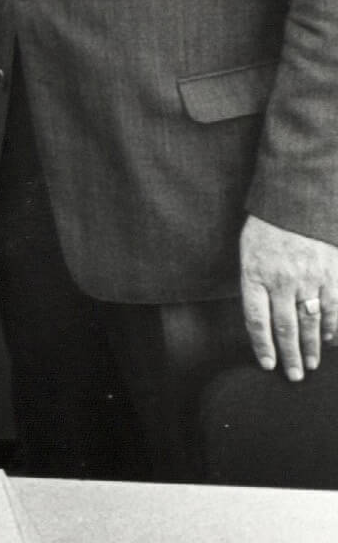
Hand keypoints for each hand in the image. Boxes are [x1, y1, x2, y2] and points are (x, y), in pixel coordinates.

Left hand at [240, 214, 337, 379]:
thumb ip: (255, 284)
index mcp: (255, 274)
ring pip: (311, 322)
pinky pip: (334, 307)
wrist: (295, 202)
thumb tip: (261, 317)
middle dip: (290, 355)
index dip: (262, 344)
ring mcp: (308, 277)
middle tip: (294, 376)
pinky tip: (331, 340)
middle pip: (285, 326)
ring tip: (312, 364)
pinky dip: (333, 327)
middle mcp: (281, 279)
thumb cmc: (267, 229)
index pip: (256, 319)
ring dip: (312, 347)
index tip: (267, 364)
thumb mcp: (248, 253)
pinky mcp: (331, 273)